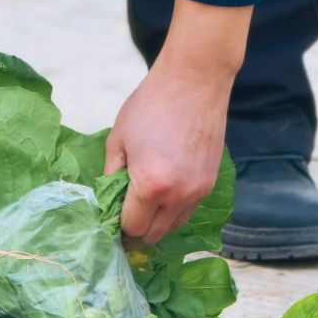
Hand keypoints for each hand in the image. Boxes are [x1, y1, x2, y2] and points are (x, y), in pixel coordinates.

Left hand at [105, 0, 249, 243]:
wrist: (194, 82)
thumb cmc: (150, 106)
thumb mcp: (118, 140)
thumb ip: (110, 176)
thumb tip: (107, 202)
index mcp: (150, 185)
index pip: (132, 227)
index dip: (118, 226)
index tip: (110, 218)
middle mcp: (178, 196)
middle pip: (153, 235)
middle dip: (136, 229)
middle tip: (123, 215)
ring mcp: (198, 192)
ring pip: (173, 227)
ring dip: (156, 223)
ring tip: (142, 204)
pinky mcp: (210, 184)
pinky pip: (188, 211)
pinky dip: (173, 211)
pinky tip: (162, 193)